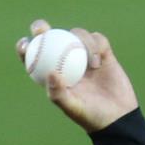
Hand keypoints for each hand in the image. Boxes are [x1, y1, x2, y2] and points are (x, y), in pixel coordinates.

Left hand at [16, 20, 137, 132]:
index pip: (36, 59)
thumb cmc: (92, 116)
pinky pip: (97, 39)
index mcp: (54, 76)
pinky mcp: (102, 52)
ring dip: (82, 42)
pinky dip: (96, 46)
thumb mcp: (73, 108)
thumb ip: (59, 93)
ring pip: (76, 35)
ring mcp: (84, 56)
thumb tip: (50, 72)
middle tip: (42, 29)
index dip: (26, 48)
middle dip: (42, 28)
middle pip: (51, 38)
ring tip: (91, 63)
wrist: (119, 116)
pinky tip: (98, 62)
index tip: (25, 44)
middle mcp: (66, 63)